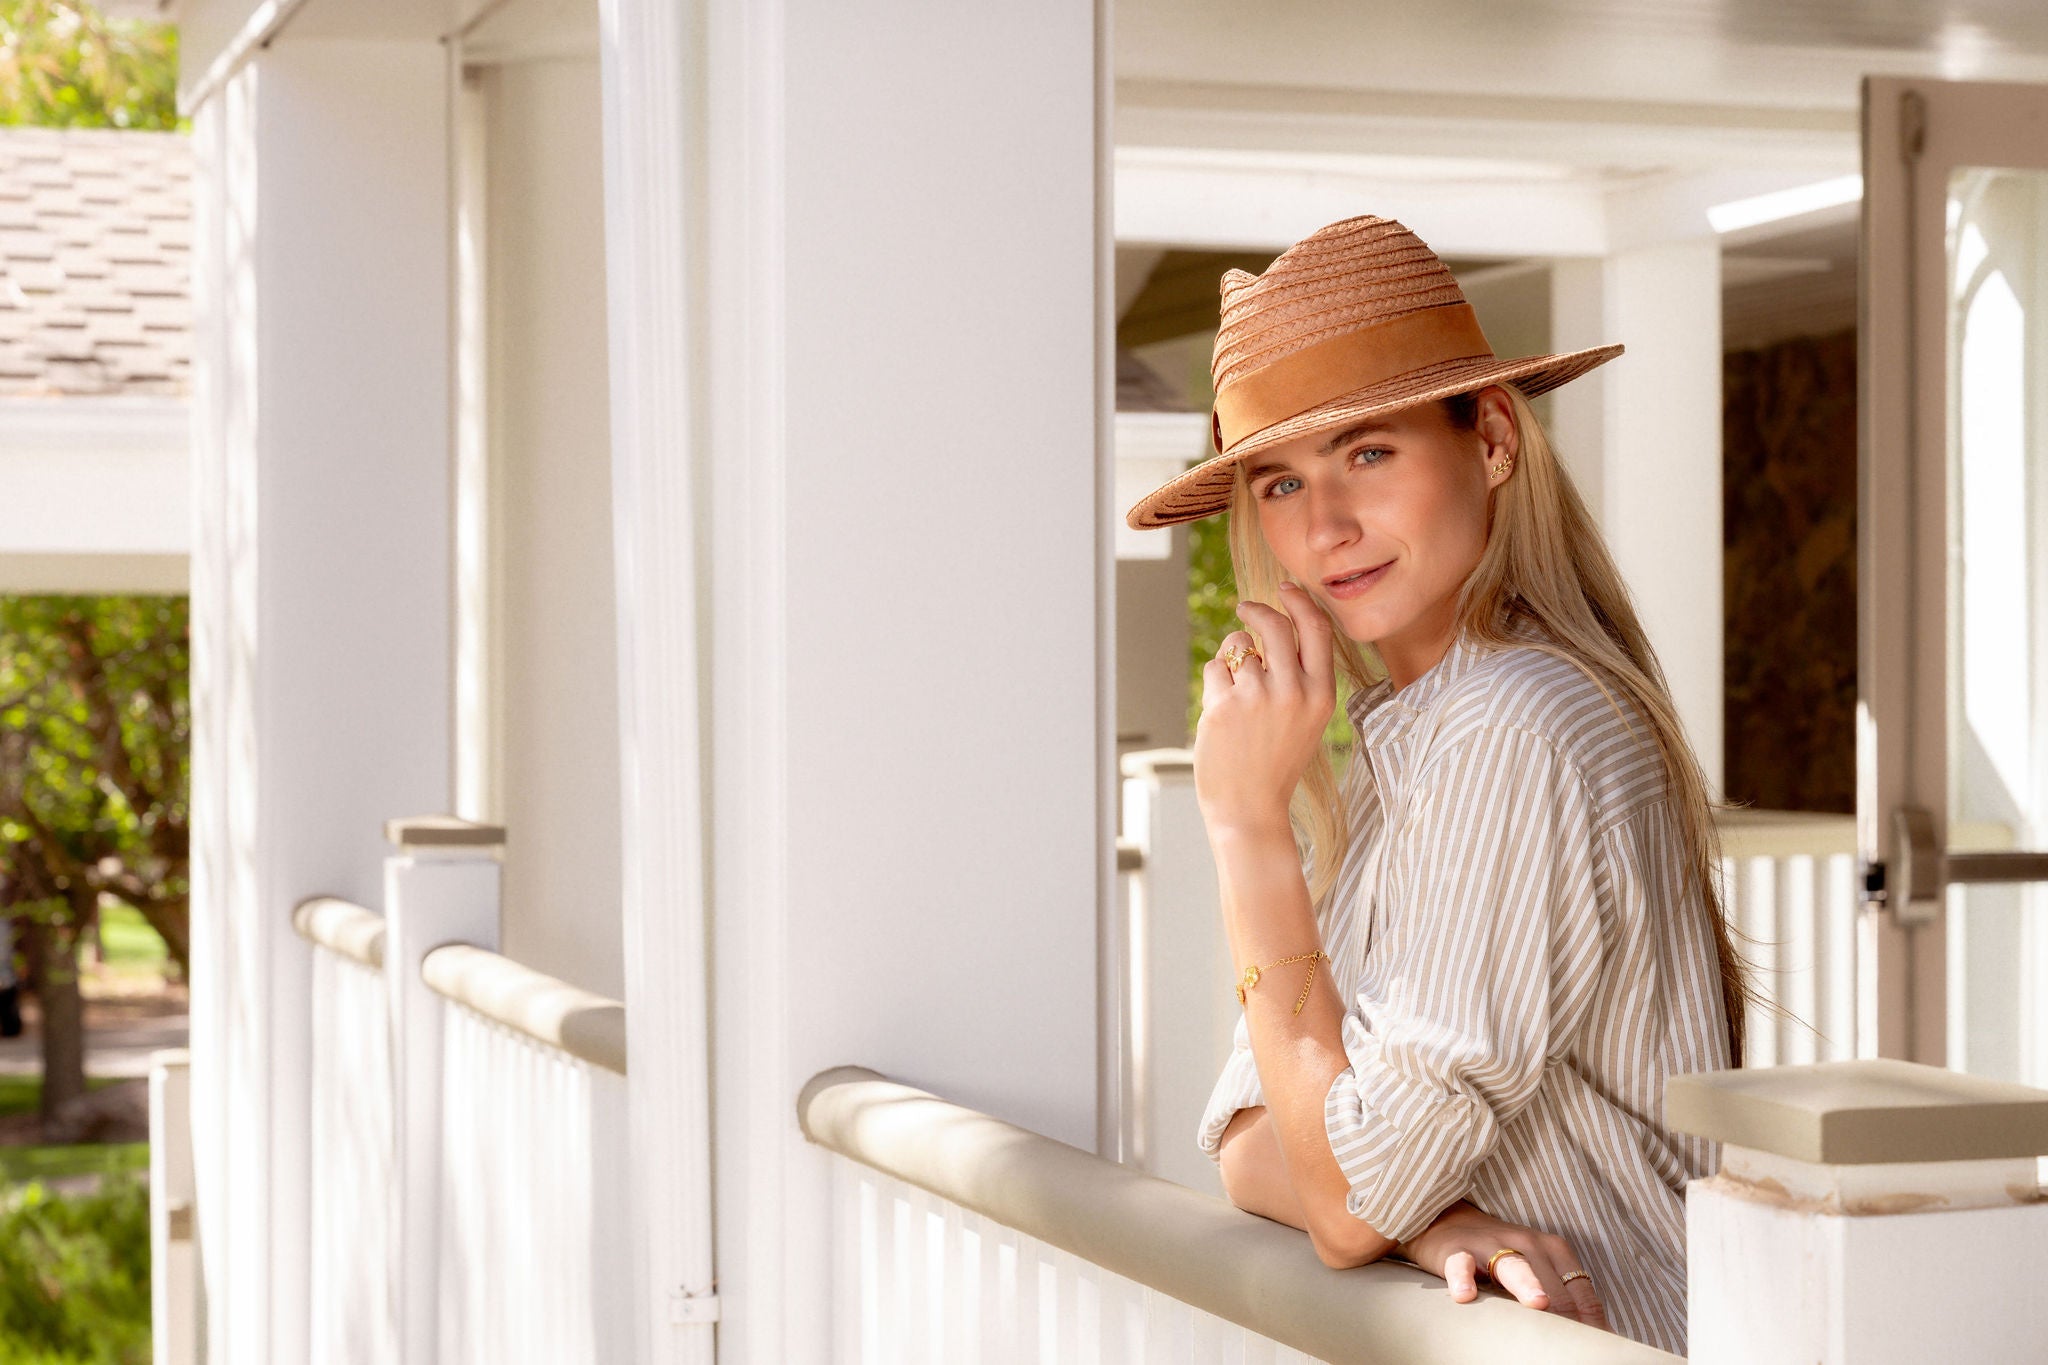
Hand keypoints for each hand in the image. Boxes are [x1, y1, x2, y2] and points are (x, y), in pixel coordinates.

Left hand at [1194, 583, 1335, 834]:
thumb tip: (1275, 625)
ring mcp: (1257, 698)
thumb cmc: (1276, 763)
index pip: (1316, 628)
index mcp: (1321, 695)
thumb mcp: (1307, 720)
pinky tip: (1222, 713)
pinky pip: (1215, 668)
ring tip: (1236, 697)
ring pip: (1238, 646)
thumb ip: (1299, 677)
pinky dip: (1215, 682)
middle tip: (1244, 607)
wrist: (1250, 809)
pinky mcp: (1223, 705)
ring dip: (1232, 660)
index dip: (1300, 601)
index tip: (1285, 589)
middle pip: (1275, 624)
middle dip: (1257, 609)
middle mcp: (1293, 692)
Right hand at [1395, 1199, 1609, 1330]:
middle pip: (1553, 1287)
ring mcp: (1491, 1245)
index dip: (1592, 1324)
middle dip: (1564, 1319)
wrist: (1447, 1222)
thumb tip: (1599, 1338)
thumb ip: (1564, 1298)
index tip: (1595, 1352)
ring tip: (1538, 1304)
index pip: (1581, 1292)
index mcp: (1554, 1249)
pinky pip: (1461, 1265)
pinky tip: (1465, 1295)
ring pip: (1514, 1267)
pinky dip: (1462, 1278)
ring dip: (1527, 1285)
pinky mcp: (1457, 1251)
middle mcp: (1527, 1243)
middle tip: (1570, 1349)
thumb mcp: (1537, 1269)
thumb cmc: (1500, 1255)